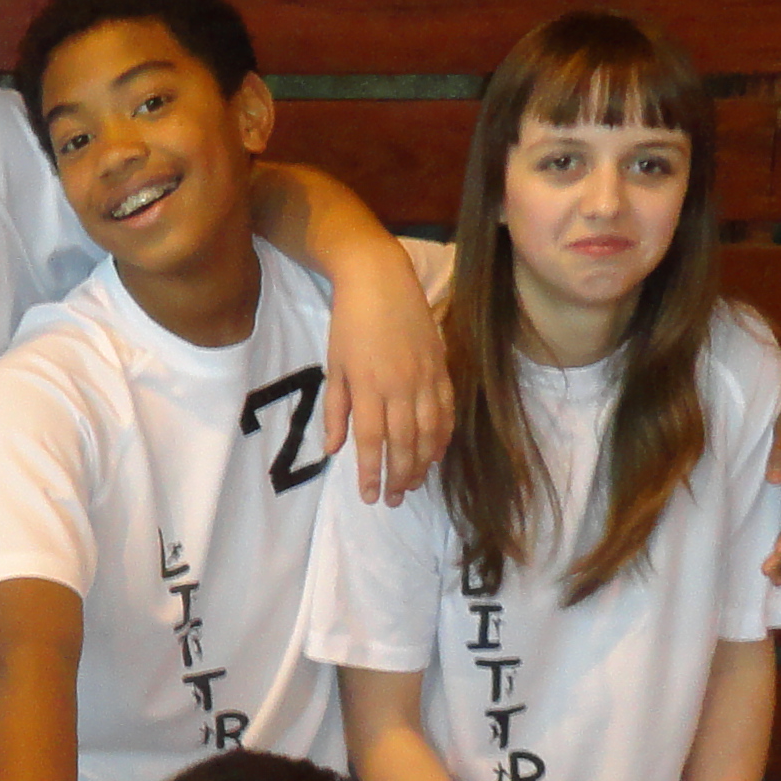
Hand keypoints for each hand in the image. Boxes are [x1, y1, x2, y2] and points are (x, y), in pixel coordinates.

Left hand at [321, 258, 454, 506]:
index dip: (372, 473)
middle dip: (400, 476)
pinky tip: (436, 454)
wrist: (380, 281)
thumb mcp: (334, 367)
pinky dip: (443, 436)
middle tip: (394, 499)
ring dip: (423, 463)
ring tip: (414, 484)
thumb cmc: (349, 324)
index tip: (370, 497)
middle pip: (404, 443)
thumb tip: (334, 450)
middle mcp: (400, 387)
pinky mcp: (442, 368)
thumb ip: (336, 411)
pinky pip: (447, 410)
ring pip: (430, 432)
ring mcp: (425, 378)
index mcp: (369, 387)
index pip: (372, 441)